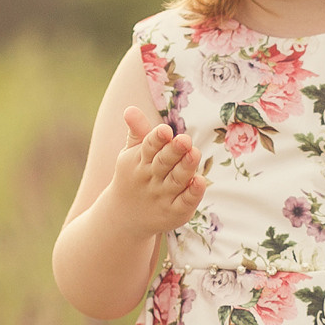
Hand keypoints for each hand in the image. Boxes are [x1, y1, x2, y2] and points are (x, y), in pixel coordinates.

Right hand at [103, 106, 206, 235]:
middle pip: (164, 163)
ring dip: (186, 168)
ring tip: (195, 154)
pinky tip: (200, 182)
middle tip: (185, 140)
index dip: (157, 139)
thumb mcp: (132, 154)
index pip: (149, 147)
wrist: (124, 217)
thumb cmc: (134, 176)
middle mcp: (151, 178)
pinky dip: (192, 193)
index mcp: (141, 160)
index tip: (165, 130)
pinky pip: (184, 202)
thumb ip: (138, 132)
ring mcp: (162, 196)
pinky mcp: (174, 212)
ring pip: (176, 181)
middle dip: (174, 151)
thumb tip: (129, 108)